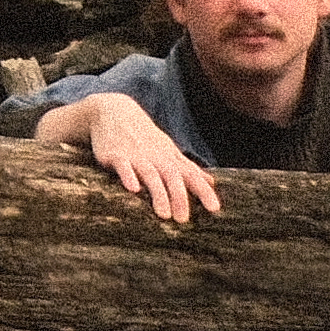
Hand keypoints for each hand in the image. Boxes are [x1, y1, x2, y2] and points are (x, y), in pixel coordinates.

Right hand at [44, 94, 223, 227]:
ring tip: (164, 215)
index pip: (191, 175)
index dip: (204, 191)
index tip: (215, 209)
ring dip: (158, 193)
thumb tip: (211, 182)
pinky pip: (124, 166)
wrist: (114, 111)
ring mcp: (136, 155)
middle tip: (182, 220)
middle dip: (180, 197)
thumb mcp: (168, 149)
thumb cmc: (144, 136)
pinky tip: (133, 189)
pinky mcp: (116, 155)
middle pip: (172, 177)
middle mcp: (156, 157)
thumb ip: (188, 167)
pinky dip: (128, 176)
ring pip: (151, 175)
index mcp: (170, 157)